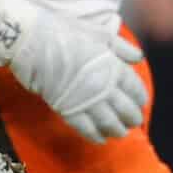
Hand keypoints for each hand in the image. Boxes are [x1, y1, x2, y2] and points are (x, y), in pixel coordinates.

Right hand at [3, 8, 145, 144]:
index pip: (134, 88)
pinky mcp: (66, 107)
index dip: (139, 98)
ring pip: (107, 121)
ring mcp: (85, 98)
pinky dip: (93, 135)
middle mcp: (103, 85)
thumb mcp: (97, 33)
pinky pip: (84, 127)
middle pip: (124, 108)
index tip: (140, 103)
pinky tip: (99, 140)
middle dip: (131, 117)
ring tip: (120, 133)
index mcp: (112, 66)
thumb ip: (120, 47)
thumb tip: (138, 58)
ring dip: (116, 129)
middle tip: (134, 122)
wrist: (31, 39)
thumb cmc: (63, 32)